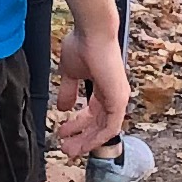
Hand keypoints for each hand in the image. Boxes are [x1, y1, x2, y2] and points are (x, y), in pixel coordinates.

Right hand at [53, 11, 129, 157]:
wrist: (92, 32)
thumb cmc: (83, 44)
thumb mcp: (70, 73)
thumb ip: (69, 91)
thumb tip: (62, 107)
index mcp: (104, 88)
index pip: (93, 114)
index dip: (78, 126)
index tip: (63, 133)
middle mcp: (114, 95)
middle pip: (98, 125)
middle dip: (80, 137)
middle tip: (65, 148)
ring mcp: (118, 98)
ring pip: (104, 129)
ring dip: (85, 141)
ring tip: (68, 149)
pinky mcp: (118, 100)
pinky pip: (110, 126)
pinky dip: (96, 137)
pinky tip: (82, 143)